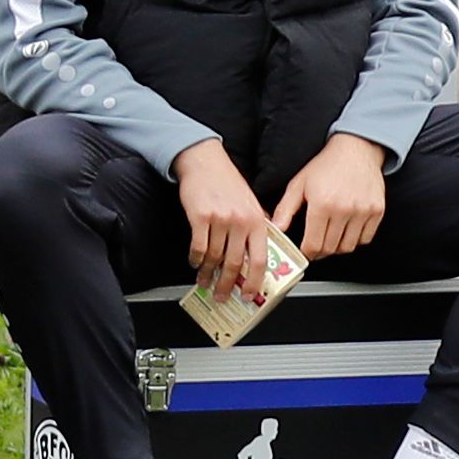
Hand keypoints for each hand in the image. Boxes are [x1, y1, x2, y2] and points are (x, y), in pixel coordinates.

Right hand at [175, 139, 271, 299]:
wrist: (206, 163)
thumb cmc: (228, 182)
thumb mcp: (251, 202)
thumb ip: (257, 225)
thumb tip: (262, 248)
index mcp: (257, 220)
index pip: (260, 258)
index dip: (255, 280)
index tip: (250, 294)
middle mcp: (241, 221)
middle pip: (235, 263)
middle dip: (227, 284)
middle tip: (222, 296)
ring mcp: (221, 219)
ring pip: (214, 258)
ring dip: (208, 274)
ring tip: (205, 282)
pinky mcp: (200, 217)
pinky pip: (198, 247)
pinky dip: (196, 260)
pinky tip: (195, 264)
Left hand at [272, 134, 389, 261]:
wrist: (356, 150)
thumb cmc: (325, 166)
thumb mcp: (299, 184)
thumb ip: (285, 209)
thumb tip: (276, 230)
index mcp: (322, 204)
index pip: (313, 245)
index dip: (307, 254)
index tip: (305, 252)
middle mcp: (344, 209)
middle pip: (330, 248)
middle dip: (320, 252)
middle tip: (316, 246)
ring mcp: (363, 211)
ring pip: (348, 246)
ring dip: (337, 247)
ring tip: (331, 238)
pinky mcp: (377, 210)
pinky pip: (365, 238)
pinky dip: (355, 240)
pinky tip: (347, 230)